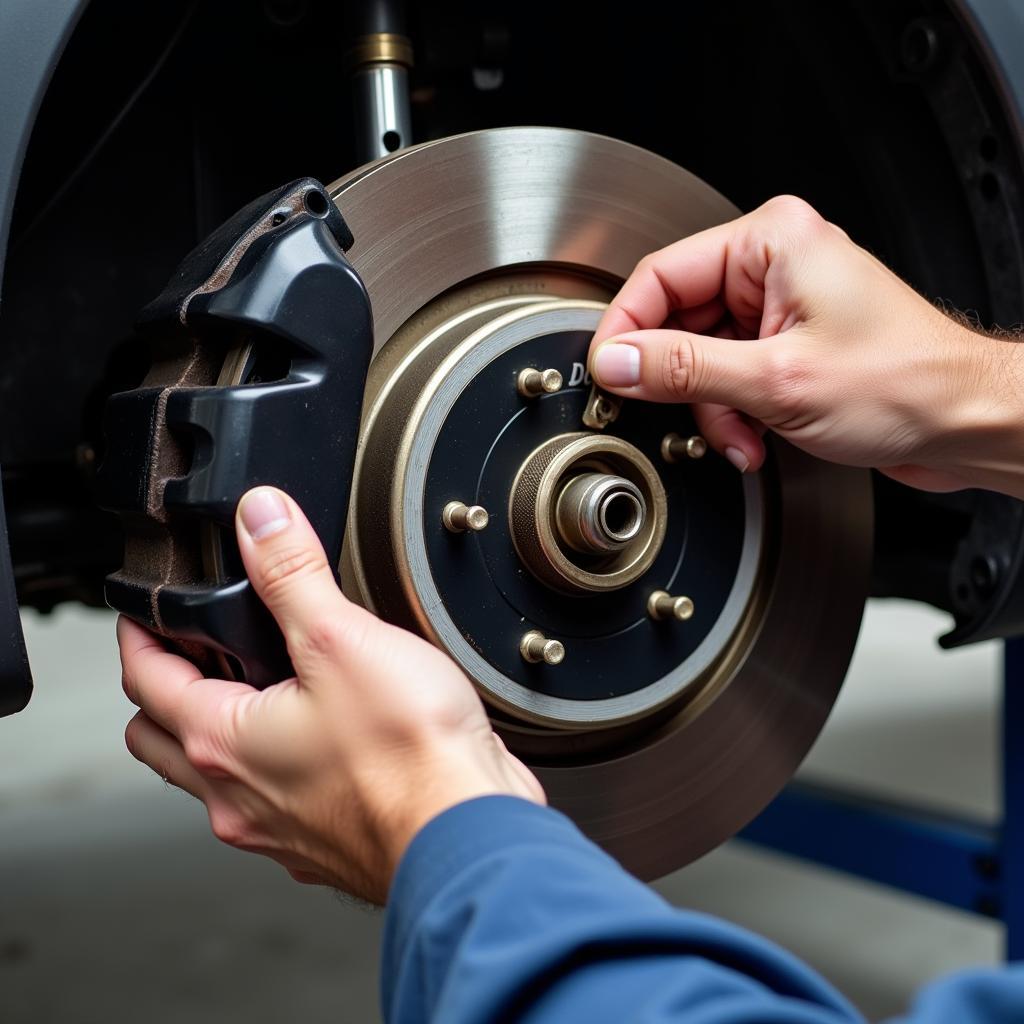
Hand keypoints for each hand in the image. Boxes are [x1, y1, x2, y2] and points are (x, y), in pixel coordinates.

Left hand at [118, 487, 543, 903]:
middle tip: (184, 653)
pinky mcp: (320, 841)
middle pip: (162, 739)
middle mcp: (237, 796)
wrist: (467, 832)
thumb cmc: (410, 756)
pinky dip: (271, 766)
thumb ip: (292, 572)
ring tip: (252, 690)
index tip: (141, 614)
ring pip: (214, 777)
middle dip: (162, 690)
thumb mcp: (341, 638)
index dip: (138, 636)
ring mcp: (276, 828)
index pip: (144, 681)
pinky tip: (314, 741)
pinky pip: (270, 801)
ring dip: (215, 732)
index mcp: (223, 742)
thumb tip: (260, 518)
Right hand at [589, 194, 1023, 497]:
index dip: (626, 331)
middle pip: (678, 322)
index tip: (608, 374)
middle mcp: (774, 265)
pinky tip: (755, 437)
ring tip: (741, 436)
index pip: (660, 276)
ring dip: (712, 409)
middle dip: (683, 384)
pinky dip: (733, 413)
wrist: (964, 424)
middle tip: (686, 416)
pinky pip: (729, 374)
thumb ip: (685, 370)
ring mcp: (781, 305)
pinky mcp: (787, 342)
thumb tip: (619, 362)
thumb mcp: (776, 381)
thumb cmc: (907, 384)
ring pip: (701, 357)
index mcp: (772, 242)